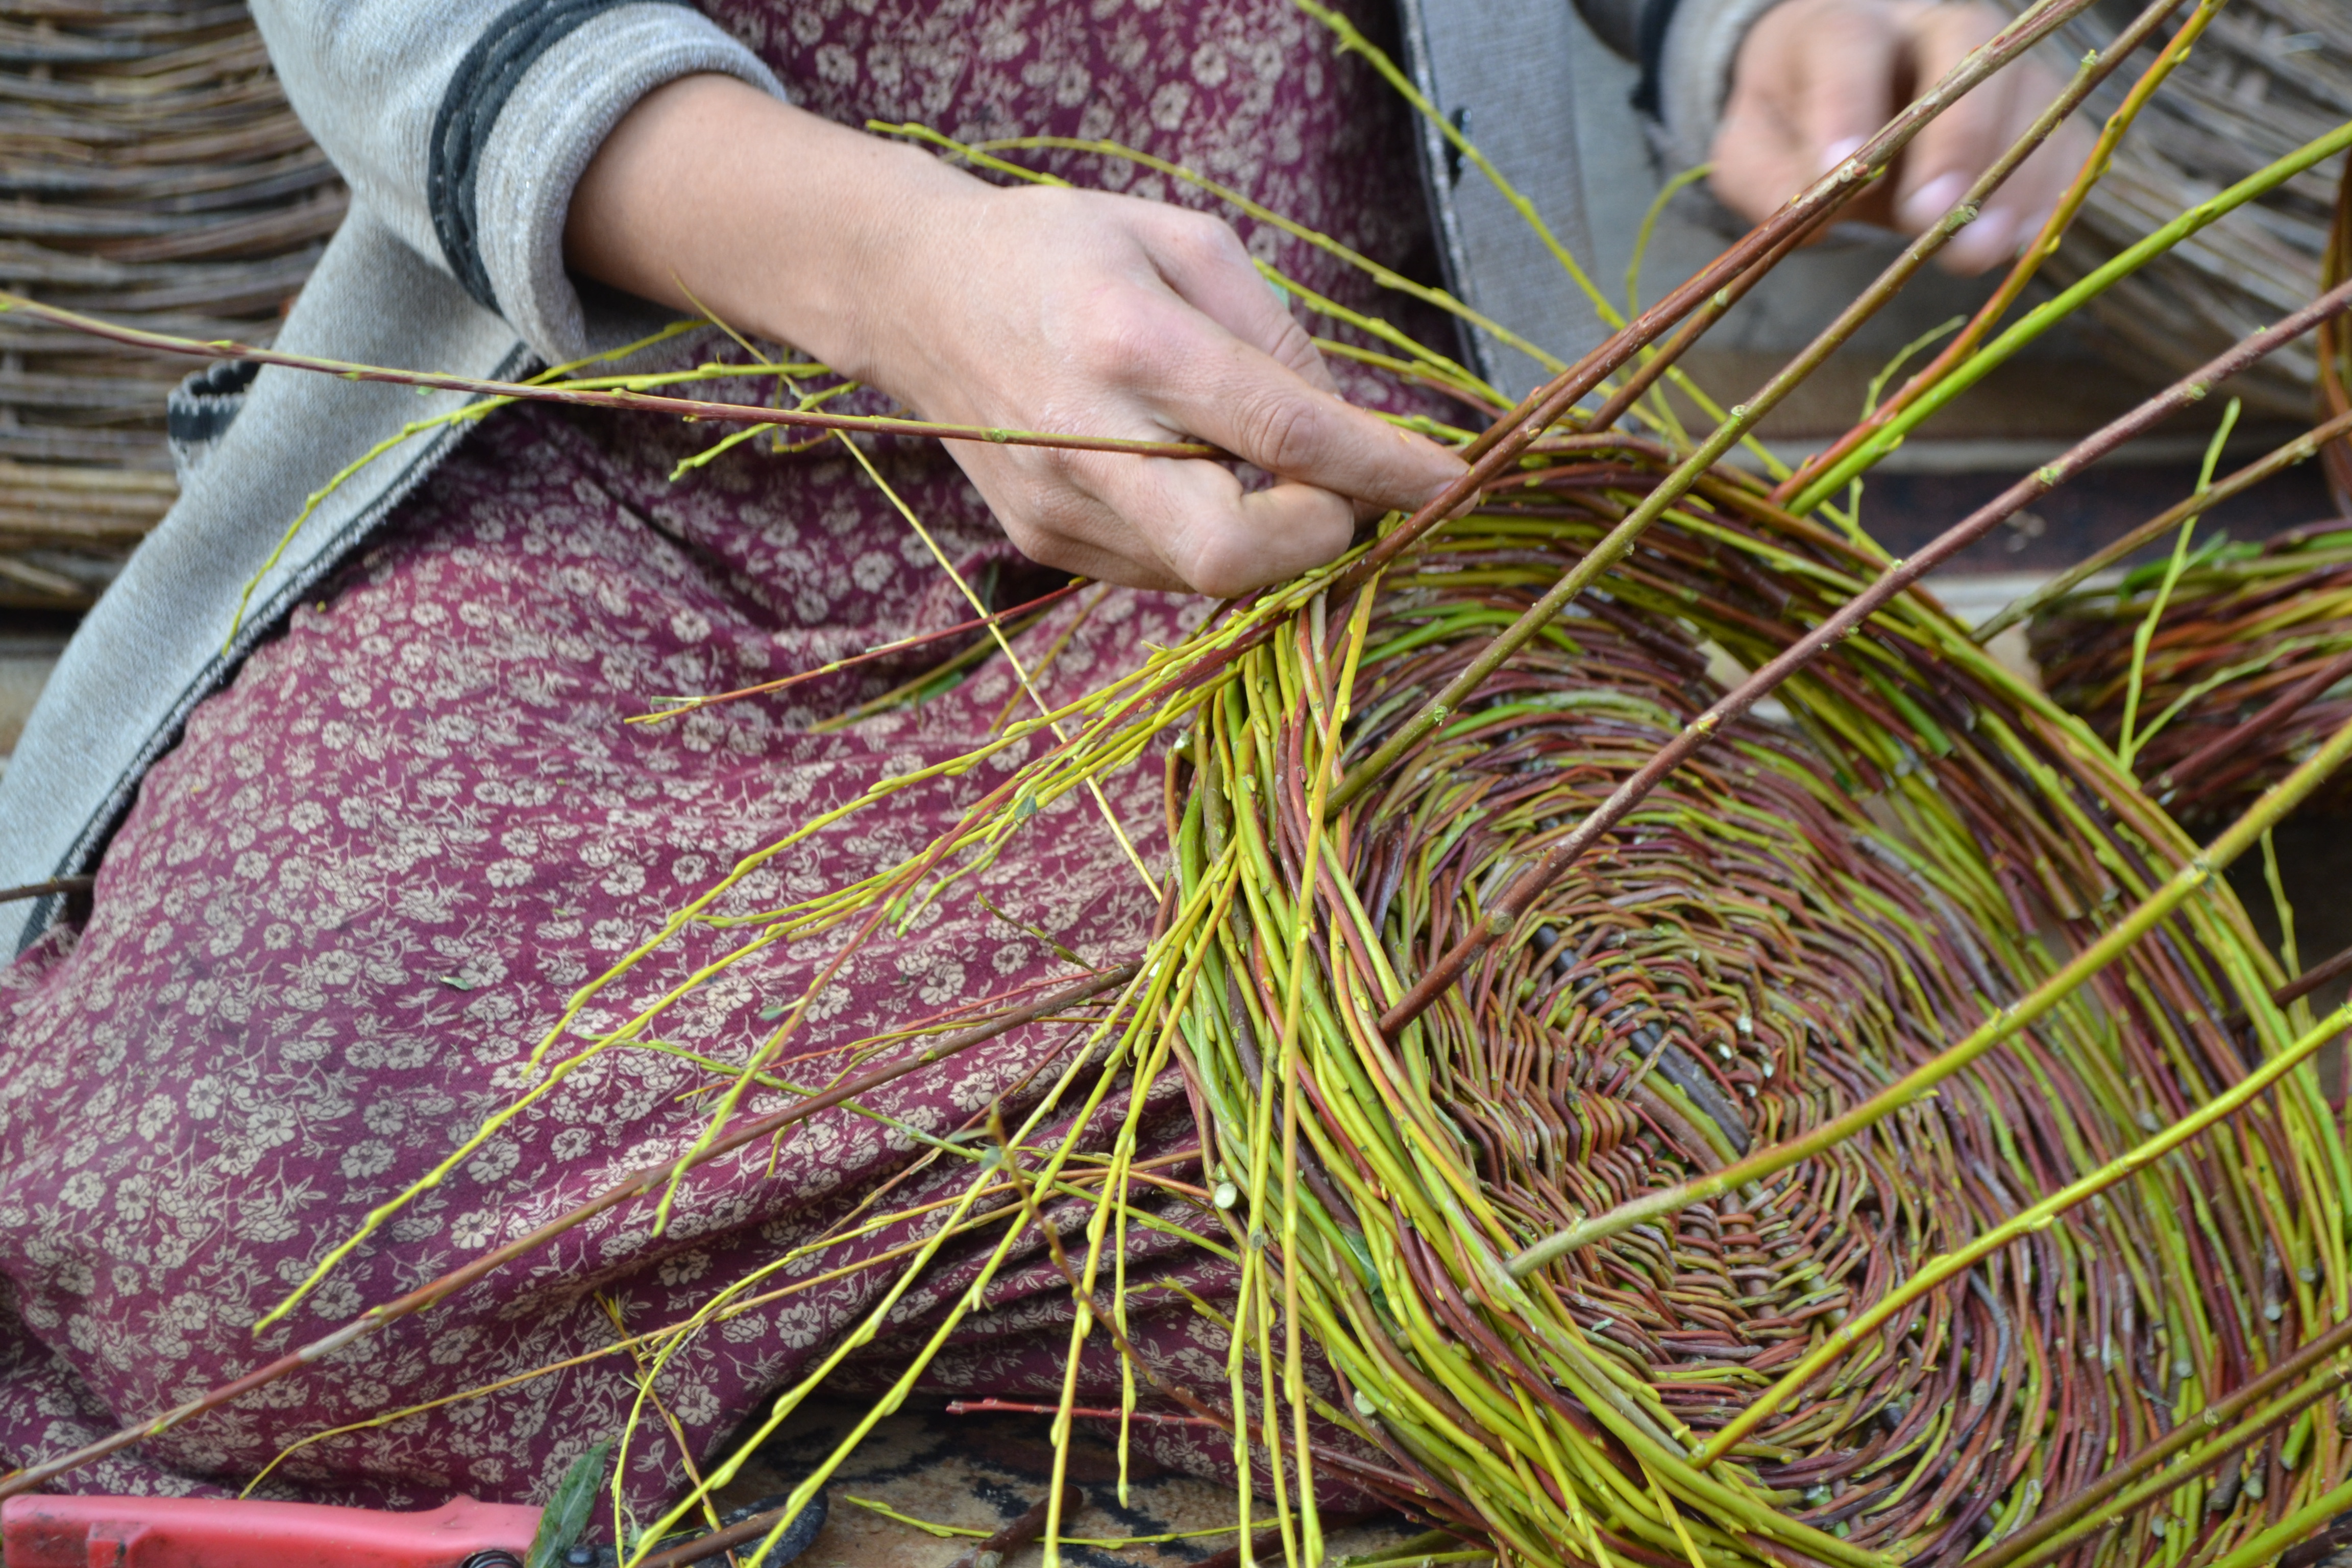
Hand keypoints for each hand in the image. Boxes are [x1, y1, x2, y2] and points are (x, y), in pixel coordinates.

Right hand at [567, 77, 1464, 597]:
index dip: (1385, 470)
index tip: (1454, 480)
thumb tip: (1355, 430)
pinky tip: (1198, 481)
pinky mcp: (1045, 544)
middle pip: (1237, 556)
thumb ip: (1275, 335)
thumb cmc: (1063, 252)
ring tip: (1264, 473)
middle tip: (1346, 490)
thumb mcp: (1184, 243)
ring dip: (1271, 540)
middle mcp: (1087, 441)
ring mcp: (1059, 508)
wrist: (917, 294)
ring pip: (1208, 578)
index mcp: (1130, 344)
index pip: (1287, 436)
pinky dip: (1213, 541)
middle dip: (1320, 537)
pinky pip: (1165, 574)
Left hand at [1711, 0, 2091, 274]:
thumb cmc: (1791, 124)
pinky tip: (2016, 242)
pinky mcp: (2031, 108)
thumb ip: (1765, 176)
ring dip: (2007, 175)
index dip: (1847, 103)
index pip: (1848, 45)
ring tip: (1976, 249)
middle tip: (1928, 215)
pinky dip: (2046, 190)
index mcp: (1839, 28)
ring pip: (2025, 89)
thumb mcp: (1750, 149)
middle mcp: (1924, 28)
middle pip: (1962, 46)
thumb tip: (1816, 217)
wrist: (1839, 107)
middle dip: (1951, 134)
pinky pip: (2061, 136)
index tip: (1841, 167)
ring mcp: (1991, 63)